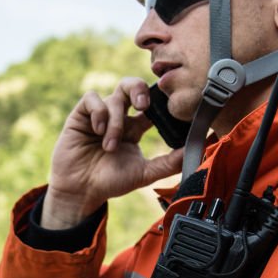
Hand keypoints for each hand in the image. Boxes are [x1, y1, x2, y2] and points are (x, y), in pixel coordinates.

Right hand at [43, 78, 183, 228]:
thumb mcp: (144, 174)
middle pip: (132, 86)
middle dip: (139, 89)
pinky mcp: (81, 115)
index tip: (166, 111)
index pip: (151, 105)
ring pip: (114, 97)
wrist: (81, 191)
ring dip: (115, 120)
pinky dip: (99, 112)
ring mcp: (99, 115)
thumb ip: (169, 163)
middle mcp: (119, 117)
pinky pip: (92, 99)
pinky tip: (98, 131)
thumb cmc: (110, 183)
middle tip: (143, 106)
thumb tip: (197, 151)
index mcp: (135, 128)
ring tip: (109, 145)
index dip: (159, 103)